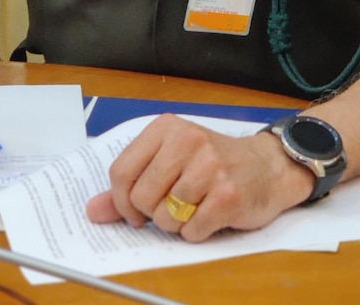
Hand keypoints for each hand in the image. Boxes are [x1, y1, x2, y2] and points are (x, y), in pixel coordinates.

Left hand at [85, 114, 313, 241]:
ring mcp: (210, 166)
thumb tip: (92, 211)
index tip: (135, 210)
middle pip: (141, 198)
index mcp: (166, 127)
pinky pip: (191, 231)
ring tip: (195, 205)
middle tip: (173, 205)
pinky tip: (211, 213)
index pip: (121, 171)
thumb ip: (129, 185)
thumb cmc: (213, 164)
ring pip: (165, 218)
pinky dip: (197, 231)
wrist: (267, 166)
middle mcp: (188, 140)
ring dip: (177, 223)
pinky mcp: (228, 193)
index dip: (121, 201)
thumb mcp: (170, 161)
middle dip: (153, 213)